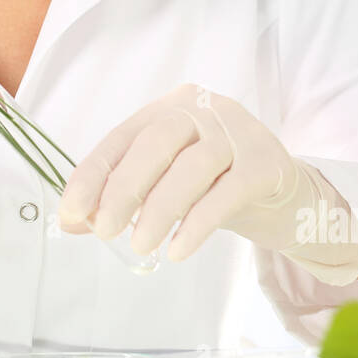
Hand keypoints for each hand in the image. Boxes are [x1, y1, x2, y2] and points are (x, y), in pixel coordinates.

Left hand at [57, 84, 357, 279]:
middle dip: (124, 187)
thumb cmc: (214, 186)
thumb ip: (121, 198)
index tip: (71, 212)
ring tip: (141, 247)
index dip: (93, 174)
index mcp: (169, 108)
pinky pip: (228, 193)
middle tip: (104, 231)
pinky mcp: (267, 164)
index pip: (122, 137)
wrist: (286, 197)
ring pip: (193, 165)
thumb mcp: (164, 186)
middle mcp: (203, 109)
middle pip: (158, 141)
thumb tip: (73, 222)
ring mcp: (239, 132)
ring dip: (160, 209)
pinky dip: (198, 223)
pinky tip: (178, 249)